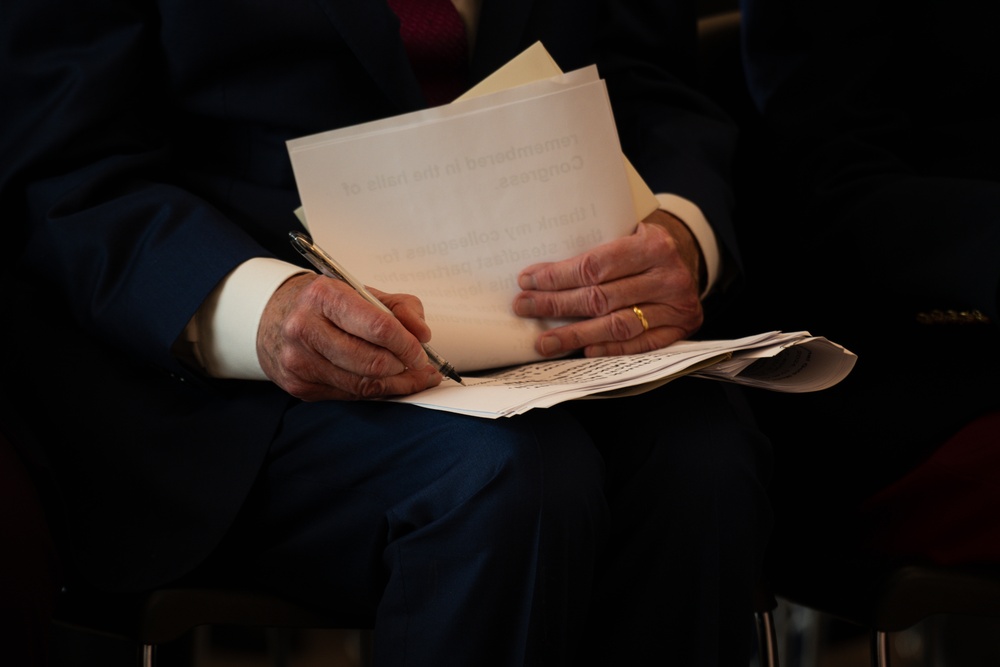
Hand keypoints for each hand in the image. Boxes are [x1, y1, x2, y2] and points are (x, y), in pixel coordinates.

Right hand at [257, 272, 441, 400]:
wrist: (273, 317)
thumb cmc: (323, 305)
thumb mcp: (362, 291)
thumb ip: (400, 307)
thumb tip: (422, 335)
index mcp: (323, 296)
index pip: (377, 326)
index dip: (407, 344)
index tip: (421, 352)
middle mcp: (305, 328)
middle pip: (372, 361)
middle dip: (403, 367)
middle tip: (418, 364)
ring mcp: (299, 361)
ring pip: (363, 385)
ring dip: (395, 384)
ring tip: (410, 376)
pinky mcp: (299, 385)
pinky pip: (350, 395)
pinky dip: (373, 390)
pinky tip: (384, 382)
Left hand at [512, 209, 703, 356]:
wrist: (687, 258)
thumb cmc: (644, 245)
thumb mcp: (628, 231)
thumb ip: (596, 245)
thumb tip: (541, 272)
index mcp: (654, 245)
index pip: (596, 265)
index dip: (558, 276)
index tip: (529, 281)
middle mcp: (668, 277)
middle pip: (601, 298)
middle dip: (557, 305)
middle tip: (525, 308)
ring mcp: (676, 306)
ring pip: (618, 325)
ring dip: (576, 335)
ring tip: (546, 342)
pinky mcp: (680, 329)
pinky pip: (641, 344)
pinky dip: (611, 348)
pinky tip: (585, 350)